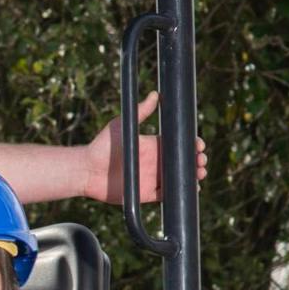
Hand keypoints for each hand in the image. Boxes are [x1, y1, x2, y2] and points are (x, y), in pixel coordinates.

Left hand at [83, 92, 208, 206]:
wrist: (87, 170)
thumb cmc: (103, 145)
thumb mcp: (123, 124)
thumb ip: (141, 112)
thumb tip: (155, 94)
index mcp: (152, 146)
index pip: (178, 145)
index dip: (191, 145)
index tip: (199, 145)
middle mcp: (154, 162)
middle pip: (182, 162)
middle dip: (196, 161)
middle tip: (201, 160)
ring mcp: (151, 178)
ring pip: (178, 178)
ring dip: (192, 176)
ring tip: (200, 173)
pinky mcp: (146, 194)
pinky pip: (167, 195)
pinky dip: (180, 193)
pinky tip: (190, 190)